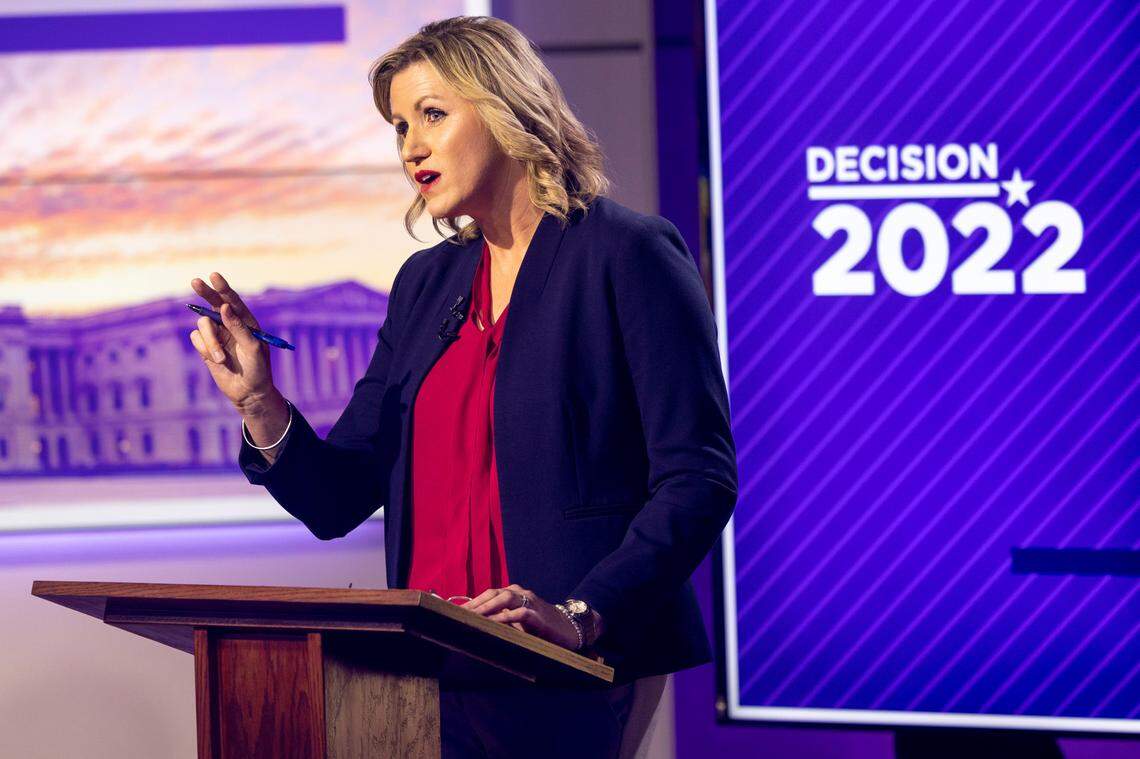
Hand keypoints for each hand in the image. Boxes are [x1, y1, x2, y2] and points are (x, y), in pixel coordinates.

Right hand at [188, 272, 275, 412]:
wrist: (248, 392)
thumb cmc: (257, 369)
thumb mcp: (252, 348)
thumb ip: (238, 327)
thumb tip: (223, 307)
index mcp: (246, 322)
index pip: (232, 300)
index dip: (223, 288)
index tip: (214, 276)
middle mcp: (230, 324)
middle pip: (212, 302)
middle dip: (205, 292)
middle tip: (196, 281)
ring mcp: (217, 335)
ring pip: (202, 325)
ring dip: (210, 341)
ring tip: (222, 358)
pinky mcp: (206, 347)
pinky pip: (196, 339)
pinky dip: (205, 349)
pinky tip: (216, 360)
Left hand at [462, 584, 581, 650]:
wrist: (570, 628)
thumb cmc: (541, 627)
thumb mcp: (518, 623)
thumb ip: (501, 621)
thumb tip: (476, 628)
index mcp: (514, 594)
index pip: (488, 594)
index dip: (472, 602)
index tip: (453, 611)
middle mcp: (521, 594)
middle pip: (493, 593)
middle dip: (475, 604)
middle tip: (457, 615)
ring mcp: (531, 603)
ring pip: (505, 598)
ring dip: (487, 607)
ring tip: (471, 616)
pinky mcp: (540, 617)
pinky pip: (520, 613)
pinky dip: (506, 617)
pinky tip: (495, 624)